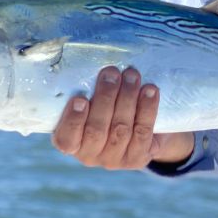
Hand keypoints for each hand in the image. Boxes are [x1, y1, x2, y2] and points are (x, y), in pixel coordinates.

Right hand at [51, 66, 194, 169]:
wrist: (140, 128)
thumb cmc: (106, 107)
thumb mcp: (91, 101)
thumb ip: (86, 90)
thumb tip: (89, 58)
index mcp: (70, 142)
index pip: (66, 138)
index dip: (73, 120)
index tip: (79, 98)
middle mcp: (89, 155)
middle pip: (96, 130)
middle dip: (105, 98)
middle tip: (111, 72)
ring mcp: (114, 159)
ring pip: (121, 129)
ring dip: (127, 98)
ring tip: (132, 75)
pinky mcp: (138, 158)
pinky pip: (143, 132)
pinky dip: (148, 109)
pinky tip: (150, 90)